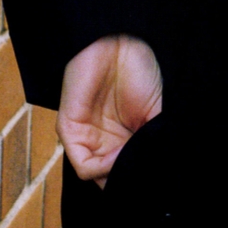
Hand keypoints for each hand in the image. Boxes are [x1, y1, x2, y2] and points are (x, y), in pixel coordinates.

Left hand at [57, 35, 161, 185]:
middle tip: (143, 178)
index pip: (127, 175)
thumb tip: (151, 178)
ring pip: (99, 178)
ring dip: (117, 176)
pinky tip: (118, 155)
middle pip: (112, 182)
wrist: (122, 44)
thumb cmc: (142, 75)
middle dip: (127, 184)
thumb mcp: (157, 118)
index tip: (155, 182)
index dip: (139, 181)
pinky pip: (83, 165)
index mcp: (124, 141)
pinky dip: (102, 168)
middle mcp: (104, 143)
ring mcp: (87, 138)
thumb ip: (153, 147)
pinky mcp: (70, 130)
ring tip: (134, 162)